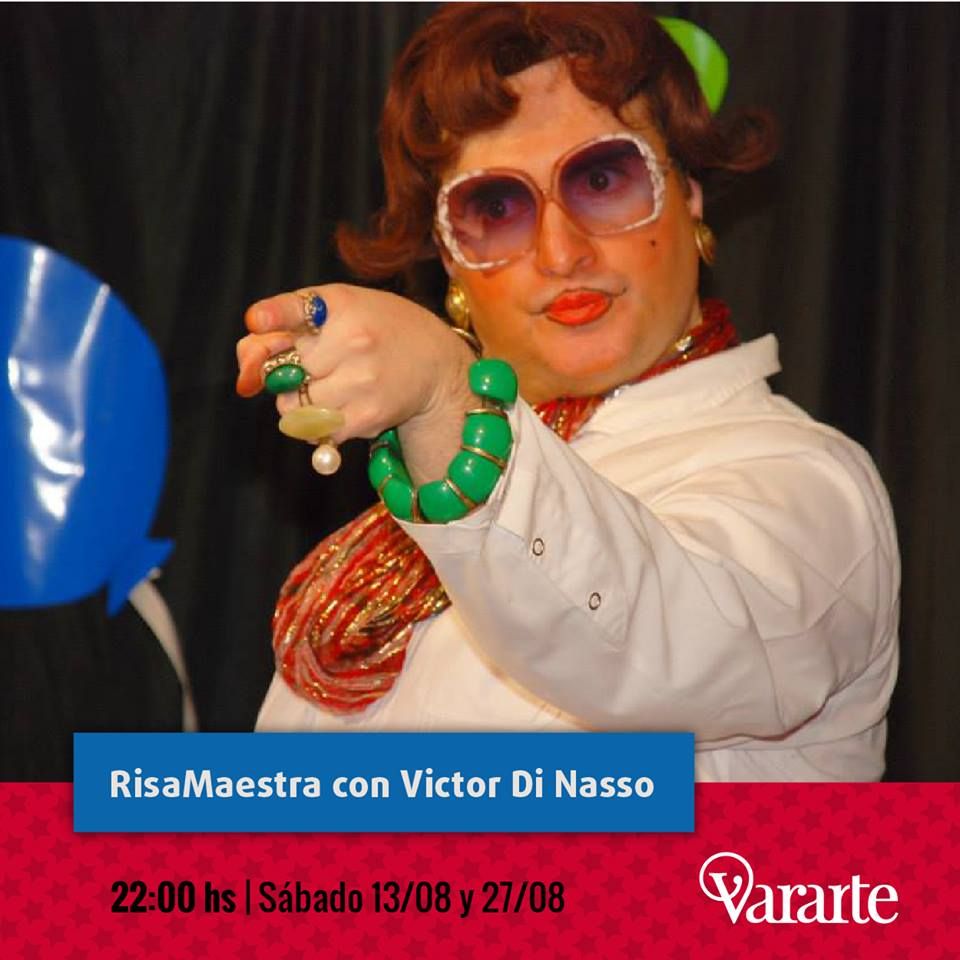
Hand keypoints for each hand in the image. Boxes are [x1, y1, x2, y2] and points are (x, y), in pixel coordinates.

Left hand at [236, 284, 476, 482]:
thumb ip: (281, 328)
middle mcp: (354, 341)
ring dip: (299, 404)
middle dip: (286, 374)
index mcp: (341, 305)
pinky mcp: (368, 416)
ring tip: (329, 389)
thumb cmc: (378, 330)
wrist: (437, 364)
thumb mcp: (337, 310)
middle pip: (281, 371)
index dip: (274, 316)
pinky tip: (341, 408)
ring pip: (293, 407)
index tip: (257, 321)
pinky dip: (317, 426)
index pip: (298, 308)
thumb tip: (246, 377)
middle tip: (315, 366)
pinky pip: (316, 432)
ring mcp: (362, 381)